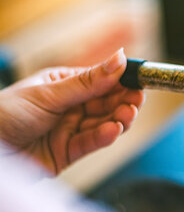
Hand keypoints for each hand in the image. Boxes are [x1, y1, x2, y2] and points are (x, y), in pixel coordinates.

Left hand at [0, 49, 143, 174]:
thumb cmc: (3, 114)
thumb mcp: (50, 93)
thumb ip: (89, 81)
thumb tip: (120, 58)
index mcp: (63, 85)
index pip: (101, 81)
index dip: (122, 81)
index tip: (140, 81)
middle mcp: (69, 107)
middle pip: (106, 104)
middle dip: (123, 102)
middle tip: (136, 101)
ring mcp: (69, 130)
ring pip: (103, 124)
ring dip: (118, 119)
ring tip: (127, 116)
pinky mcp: (67, 153)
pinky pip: (91, 143)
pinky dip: (104, 137)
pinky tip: (112, 130)